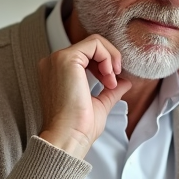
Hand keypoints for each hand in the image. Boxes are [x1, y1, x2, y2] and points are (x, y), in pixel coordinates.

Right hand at [37, 35, 131, 158]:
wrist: (69, 137)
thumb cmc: (79, 127)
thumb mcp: (99, 104)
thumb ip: (109, 90)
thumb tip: (124, 82)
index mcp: (57, 72)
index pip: (85, 55)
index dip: (104, 64)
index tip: (111, 83)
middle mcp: (53, 63)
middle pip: (90, 46)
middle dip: (109, 60)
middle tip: (113, 81)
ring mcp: (58, 59)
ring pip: (94, 42)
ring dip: (110, 58)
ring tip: (110, 81)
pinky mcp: (66, 59)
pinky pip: (94, 44)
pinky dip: (107, 56)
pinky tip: (108, 75)